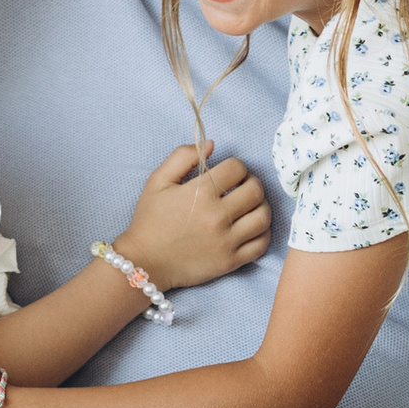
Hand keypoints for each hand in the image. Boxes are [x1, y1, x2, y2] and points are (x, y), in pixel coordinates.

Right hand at [119, 144, 271, 292]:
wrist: (145, 262)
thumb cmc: (150, 220)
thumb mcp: (158, 181)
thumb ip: (183, 156)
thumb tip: (211, 145)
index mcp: (200, 193)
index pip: (237, 168)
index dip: (236, 166)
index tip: (229, 174)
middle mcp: (217, 216)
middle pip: (255, 190)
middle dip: (252, 182)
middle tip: (243, 186)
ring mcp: (226, 241)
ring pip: (263, 216)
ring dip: (261, 205)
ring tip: (250, 205)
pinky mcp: (231, 261)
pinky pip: (261, 244)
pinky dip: (262, 232)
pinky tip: (251, 227)